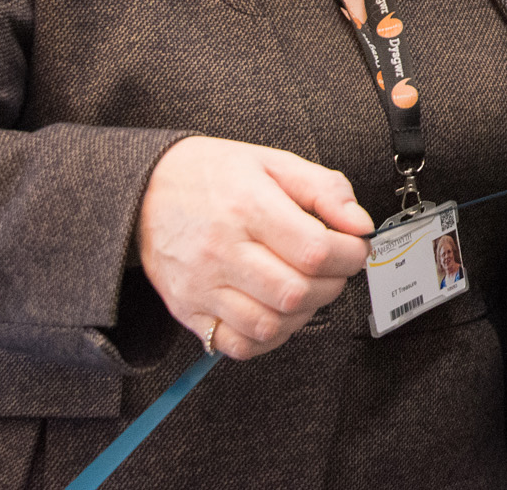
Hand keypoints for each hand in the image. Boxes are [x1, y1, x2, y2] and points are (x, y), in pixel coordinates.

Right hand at [136, 136, 373, 359]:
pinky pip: (238, 345)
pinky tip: (278, 311)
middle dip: (333, 285)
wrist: (145, 190)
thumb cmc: (213, 174)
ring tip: (307, 287)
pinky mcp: (188, 311)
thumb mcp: (273, 162)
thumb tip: (360, 225)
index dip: (349, 255)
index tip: (355, 248)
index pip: (313, 250)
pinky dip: (270, 337)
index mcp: (246, 206)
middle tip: (334, 268)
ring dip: (304, 313)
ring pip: (270, 325)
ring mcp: (201, 286)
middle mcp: (221, 250)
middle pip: (295, 293)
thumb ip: (324, 189)